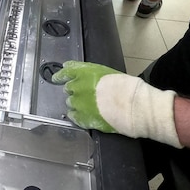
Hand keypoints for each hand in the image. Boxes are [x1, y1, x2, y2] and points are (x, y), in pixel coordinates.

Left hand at [52, 61, 181, 147]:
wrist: (133, 106)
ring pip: (70, 103)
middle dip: (74, 91)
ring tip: (88, 106)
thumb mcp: (108, 73)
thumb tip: (88, 79)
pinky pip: (73, 116)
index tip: (56, 78)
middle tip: (84, 94)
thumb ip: (93, 75)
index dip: (60, 75)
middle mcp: (77, 87)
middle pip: (68, 88)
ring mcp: (78, 103)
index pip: (66, 72)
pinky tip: (83, 116)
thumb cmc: (127, 87)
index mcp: (84, 73)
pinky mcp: (82, 118)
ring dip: (76, 103)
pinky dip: (76, 116)